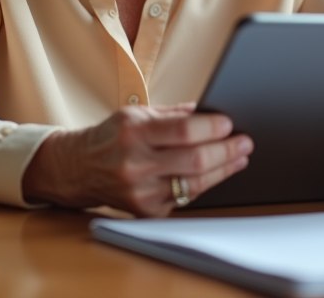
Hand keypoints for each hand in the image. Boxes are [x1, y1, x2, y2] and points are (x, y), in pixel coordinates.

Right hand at [22, 103, 251, 216]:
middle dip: (227, 150)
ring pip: (194, 183)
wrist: (78, 168)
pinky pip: (184, 197)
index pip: (184, 130)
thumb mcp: (137, 115)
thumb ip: (174, 114)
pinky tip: (216, 173)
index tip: (230, 124)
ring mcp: (140, 191)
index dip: (212, 128)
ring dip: (223, 170)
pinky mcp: (145, 210)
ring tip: (239, 158)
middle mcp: (136, 163)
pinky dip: (203, 184)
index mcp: (134, 132)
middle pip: (195, 160)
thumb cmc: (113, 136)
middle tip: (245, 142)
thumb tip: (210, 112)